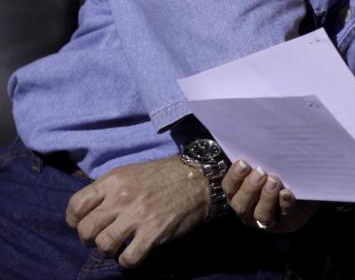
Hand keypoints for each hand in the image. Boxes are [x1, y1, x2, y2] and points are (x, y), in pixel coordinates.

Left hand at [65, 156, 207, 267]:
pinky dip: (127, 260)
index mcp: (113, 180)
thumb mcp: (131, 173)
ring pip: (103, 245)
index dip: (75, 221)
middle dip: (90, 239)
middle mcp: (122, 196)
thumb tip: (89, 209)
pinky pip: (128, 258)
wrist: (199, 179)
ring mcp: (138, 215)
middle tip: (103, 237)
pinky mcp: (154, 232)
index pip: (75, 205)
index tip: (86, 224)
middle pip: (85, 230)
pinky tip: (134, 253)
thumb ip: (108, 189)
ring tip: (119, 246)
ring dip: (108, 251)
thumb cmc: (163, 176)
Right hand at [222, 160, 317, 232]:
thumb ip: (257, 155)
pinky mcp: (288, 223)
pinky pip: (286, 217)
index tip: (243, 162)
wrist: (309, 186)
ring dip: (266, 198)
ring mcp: (268, 220)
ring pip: (261, 214)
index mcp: (239, 193)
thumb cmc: (281, 171)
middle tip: (260, 172)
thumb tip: (253, 136)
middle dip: (249, 188)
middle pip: (241, 204)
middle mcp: (250, 209)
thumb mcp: (267, 163)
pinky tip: (287, 193)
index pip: (229, 188)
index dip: (234, 177)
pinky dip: (285, 205)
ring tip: (274, 182)